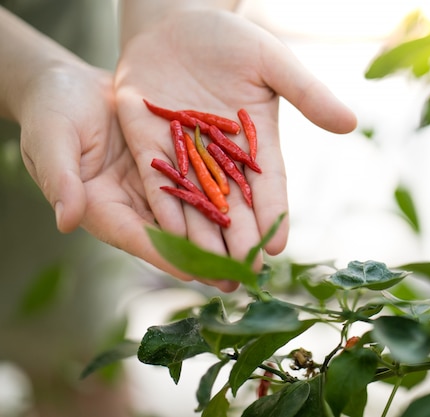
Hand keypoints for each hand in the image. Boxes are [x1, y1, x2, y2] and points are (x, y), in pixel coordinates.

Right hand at [18, 62, 234, 289]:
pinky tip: (250, 211)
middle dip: (205, 259)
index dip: (165, 254)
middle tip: (238, 278)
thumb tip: (65, 220)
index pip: (136, 237)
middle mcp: (132, 206)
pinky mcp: (170, 168)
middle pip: (172, 238)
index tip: (195, 271)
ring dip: (221, 237)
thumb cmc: (51, 110)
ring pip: (192, 218)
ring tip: (252, 255)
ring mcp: (154, 189)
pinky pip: (199, 186)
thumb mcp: (51, 140)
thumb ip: (60, 178)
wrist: (72, 85)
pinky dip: (222, 200)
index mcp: (100, 207)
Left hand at [115, 7, 356, 275]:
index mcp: (256, 142)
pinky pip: (158, 184)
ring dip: (202, 238)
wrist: (175, 20)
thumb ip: (307, 93)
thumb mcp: (272, 61)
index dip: (274, 215)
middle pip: (233, 205)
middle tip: (245, 275)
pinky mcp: (150, 148)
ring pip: (196, 204)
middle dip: (239, 239)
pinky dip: (164, 210)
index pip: (269, 186)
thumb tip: (350, 124)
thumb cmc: (229, 37)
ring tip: (208, 272)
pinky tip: (167, 239)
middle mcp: (222, 158)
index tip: (279, 245)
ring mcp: (186, 155)